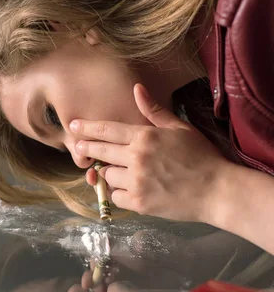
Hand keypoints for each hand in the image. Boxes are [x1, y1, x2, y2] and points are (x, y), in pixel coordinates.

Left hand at [70, 83, 230, 222]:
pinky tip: (129, 189)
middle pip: (100, 151)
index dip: (87, 128)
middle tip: (79, 149)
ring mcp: (136, 180)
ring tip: (121, 172)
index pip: (107, 129)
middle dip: (87, 149)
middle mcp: (136, 157)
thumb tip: (137, 88)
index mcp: (145, 136)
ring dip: (110, 174)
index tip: (73, 126)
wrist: (218, 191)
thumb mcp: (180, 128)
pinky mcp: (139, 202)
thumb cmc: (201, 157)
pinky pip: (115, 196)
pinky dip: (119, 193)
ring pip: (107, 175)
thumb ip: (154, 110)